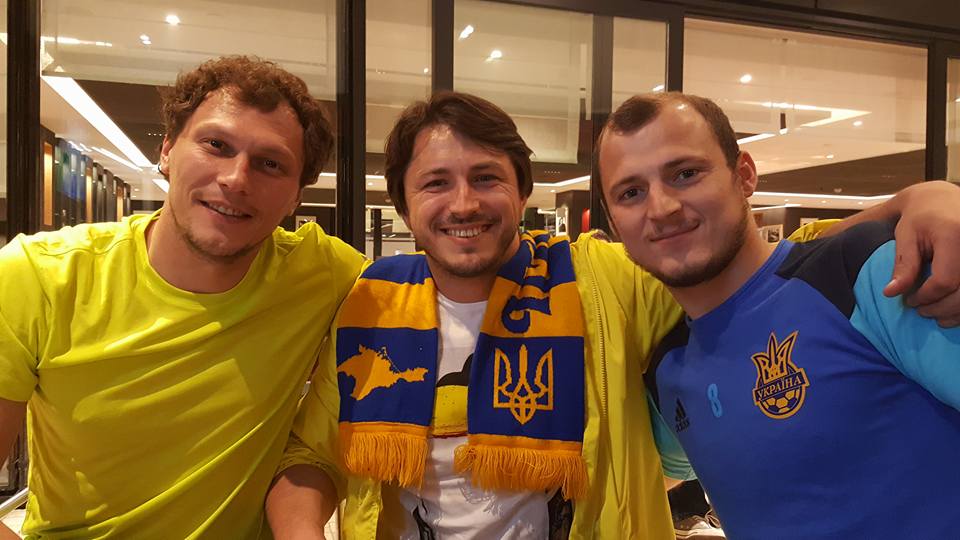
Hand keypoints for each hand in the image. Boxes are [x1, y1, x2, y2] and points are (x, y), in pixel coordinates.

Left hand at [882, 181, 959, 326]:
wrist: (943, 200)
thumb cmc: (921, 217)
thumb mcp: (906, 235)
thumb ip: (903, 264)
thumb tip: (891, 293)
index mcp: (954, 234)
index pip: (945, 280)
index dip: (926, 296)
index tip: (910, 301)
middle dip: (941, 308)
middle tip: (921, 311)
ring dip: (956, 312)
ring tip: (937, 315)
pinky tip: (952, 310)